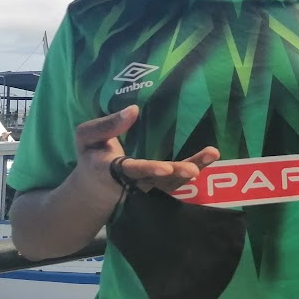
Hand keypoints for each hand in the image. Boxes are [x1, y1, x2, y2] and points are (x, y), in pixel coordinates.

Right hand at [74, 106, 219, 201]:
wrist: (94, 188)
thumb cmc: (92, 156)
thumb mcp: (86, 138)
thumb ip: (106, 125)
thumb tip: (133, 109)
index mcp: (112, 170)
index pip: (132, 170)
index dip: (148, 169)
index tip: (165, 169)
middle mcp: (134, 181)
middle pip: (159, 180)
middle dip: (177, 173)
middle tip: (194, 170)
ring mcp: (150, 185)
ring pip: (174, 181)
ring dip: (194, 168)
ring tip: (212, 154)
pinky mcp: (160, 185)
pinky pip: (179, 179)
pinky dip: (196, 167)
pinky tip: (210, 156)